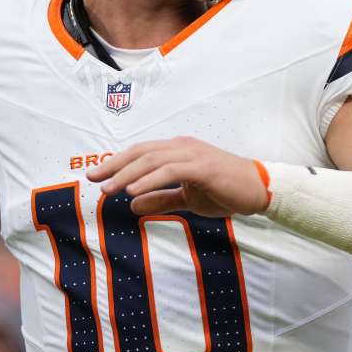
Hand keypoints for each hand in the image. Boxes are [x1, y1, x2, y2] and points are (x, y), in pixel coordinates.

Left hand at [87, 136, 267, 216]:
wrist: (259, 190)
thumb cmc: (225, 191)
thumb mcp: (187, 198)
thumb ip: (161, 199)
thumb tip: (132, 205)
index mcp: (177, 151)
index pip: (141, 153)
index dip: (117, 163)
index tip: (96, 175)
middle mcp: (181, 147)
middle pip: (140, 152)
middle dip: (114, 165)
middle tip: (92, 178)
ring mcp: (192, 154)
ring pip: (151, 160)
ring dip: (127, 174)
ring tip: (108, 189)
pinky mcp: (202, 166)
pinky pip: (170, 171)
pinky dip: (149, 180)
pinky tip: (133, 191)